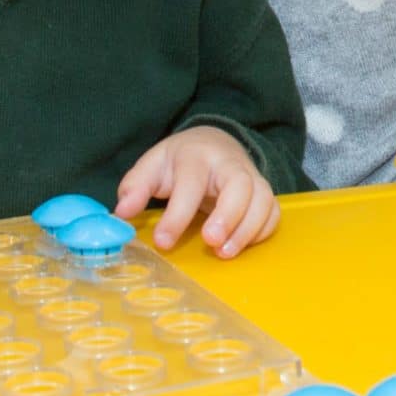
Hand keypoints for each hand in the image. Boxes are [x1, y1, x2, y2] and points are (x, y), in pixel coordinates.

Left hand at [113, 127, 279, 257]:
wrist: (213, 142)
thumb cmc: (179, 161)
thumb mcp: (152, 166)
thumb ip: (135, 187)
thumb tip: (122, 212)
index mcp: (197, 157)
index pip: (191, 183)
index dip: (178, 214)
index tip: (163, 241)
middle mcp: (229, 164)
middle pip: (239, 185)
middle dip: (228, 216)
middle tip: (210, 242)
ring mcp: (251, 178)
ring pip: (263, 199)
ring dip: (247, 229)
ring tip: (223, 252)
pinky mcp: (264, 193)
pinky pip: (273, 212)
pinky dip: (262, 231)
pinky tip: (240, 246)